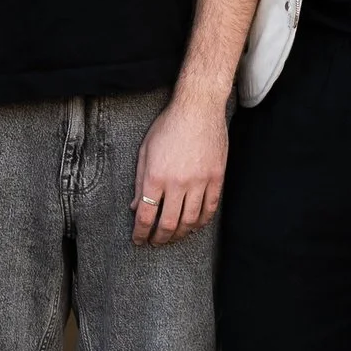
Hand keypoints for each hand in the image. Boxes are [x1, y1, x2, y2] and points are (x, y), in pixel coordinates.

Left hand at [132, 86, 227, 244]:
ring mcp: (199, 181)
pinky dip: (202, 221)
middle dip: (159, 238)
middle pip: (168, 223)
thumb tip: (134, 206)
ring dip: (180, 234)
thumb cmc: (168, 125)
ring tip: (173, 237)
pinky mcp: (216, 178)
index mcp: (155, 176)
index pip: (146, 215)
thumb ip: (140, 180)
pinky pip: (210, 208)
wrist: (198, 108)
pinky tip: (194, 225)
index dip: (140, 232)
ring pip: (191, 220)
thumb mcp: (145, 150)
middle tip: (155, 242)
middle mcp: (177, 182)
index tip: (138, 239)